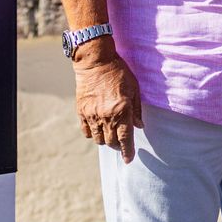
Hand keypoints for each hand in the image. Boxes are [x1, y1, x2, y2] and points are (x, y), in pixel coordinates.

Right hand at [72, 37, 144, 161]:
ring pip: (98, 139)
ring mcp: (92, 115)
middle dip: (118, 146)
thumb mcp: (134, 88)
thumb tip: (139, 126)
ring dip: (106, 140)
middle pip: (111, 142)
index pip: (125, 139)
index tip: (129, 159)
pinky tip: (98, 128)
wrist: (95, 61)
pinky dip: (93, 134)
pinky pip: (86, 131)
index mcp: (122, 110)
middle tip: (122, 142)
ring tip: (110, 135)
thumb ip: (136, 109)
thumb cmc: (119, 72)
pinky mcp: (81, 111)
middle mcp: (106, 116)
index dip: (128, 151)